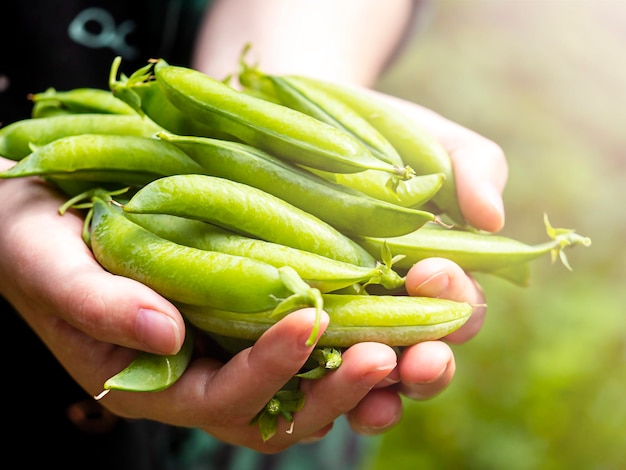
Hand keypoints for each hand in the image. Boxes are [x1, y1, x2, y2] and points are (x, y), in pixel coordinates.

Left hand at [339, 93, 505, 434]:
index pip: (462, 309)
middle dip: (428, 364)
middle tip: (422, 357)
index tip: (426, 269)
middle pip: (425, 359)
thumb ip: (476, 169)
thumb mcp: (434, 142)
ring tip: (373, 377)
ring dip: (381, 389)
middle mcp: (398, 312)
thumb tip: (492, 218)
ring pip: (375, 379)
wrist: (307, 124)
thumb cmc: (384, 137)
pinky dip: (323, 384)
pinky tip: (316, 384)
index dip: (453, 297)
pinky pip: (315, 372)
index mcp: (439, 279)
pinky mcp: (300, 327)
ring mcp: (349, 324)